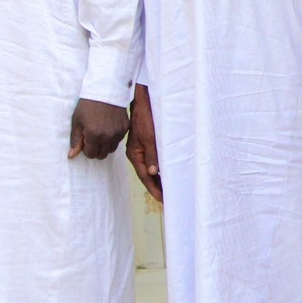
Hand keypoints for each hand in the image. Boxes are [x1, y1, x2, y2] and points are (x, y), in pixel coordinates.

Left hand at [68, 97, 130, 160]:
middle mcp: (108, 136)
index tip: (85, 140)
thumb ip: (75, 139)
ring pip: (112, 149)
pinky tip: (108, 127)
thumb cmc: (87, 105)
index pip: (91, 154)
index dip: (86, 149)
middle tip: (92, 138)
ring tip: (100, 133)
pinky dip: (113, 138)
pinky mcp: (125, 127)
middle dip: (96, 149)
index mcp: (94, 135)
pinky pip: (119, 140)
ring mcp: (118, 132)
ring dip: (105, 145)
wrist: (106, 90)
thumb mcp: (77, 121)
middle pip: (102, 154)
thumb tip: (72, 155)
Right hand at [127, 85, 162, 201]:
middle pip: (146, 175)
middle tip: (167, 200)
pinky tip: (164, 175)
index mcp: (134, 154)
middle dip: (156, 188)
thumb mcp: (150, 136)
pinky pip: (151, 162)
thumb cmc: (145, 118)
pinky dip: (158, 170)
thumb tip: (153, 173)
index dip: (153, 188)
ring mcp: (140, 150)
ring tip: (166, 192)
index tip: (162, 199)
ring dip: (157, 180)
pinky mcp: (145, 145)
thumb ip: (152, 155)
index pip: (144, 176)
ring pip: (149, 170)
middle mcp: (136, 154)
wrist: (142, 103)